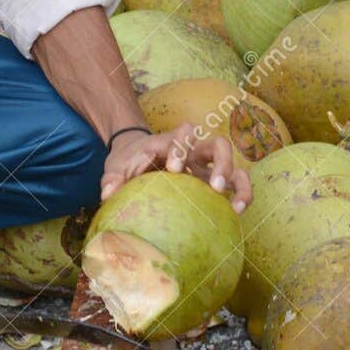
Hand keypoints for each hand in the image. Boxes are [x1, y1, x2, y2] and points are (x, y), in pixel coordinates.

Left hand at [99, 126, 250, 212]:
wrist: (136, 154)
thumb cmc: (128, 160)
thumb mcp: (117, 166)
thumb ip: (112, 179)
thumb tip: (107, 195)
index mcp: (170, 142)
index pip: (182, 136)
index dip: (181, 148)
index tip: (174, 169)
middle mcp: (193, 151)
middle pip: (217, 144)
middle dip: (220, 163)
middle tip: (214, 186)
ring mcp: (205, 165)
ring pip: (233, 163)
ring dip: (236, 181)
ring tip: (234, 205)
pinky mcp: (212, 180)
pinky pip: (236, 183)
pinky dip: (242, 195)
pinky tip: (237, 214)